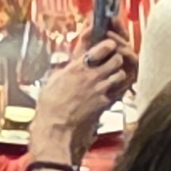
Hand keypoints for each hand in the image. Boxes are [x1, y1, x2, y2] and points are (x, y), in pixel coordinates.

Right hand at [31, 33, 129, 155]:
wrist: (56, 126)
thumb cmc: (50, 104)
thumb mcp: (54, 79)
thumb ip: (68, 67)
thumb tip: (74, 60)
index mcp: (78, 67)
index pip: (104, 47)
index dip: (109, 44)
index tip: (108, 45)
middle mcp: (93, 76)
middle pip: (117, 59)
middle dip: (116, 58)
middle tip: (110, 61)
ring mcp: (101, 89)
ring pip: (120, 73)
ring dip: (117, 73)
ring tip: (109, 76)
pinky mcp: (106, 101)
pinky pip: (118, 89)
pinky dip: (116, 87)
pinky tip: (108, 89)